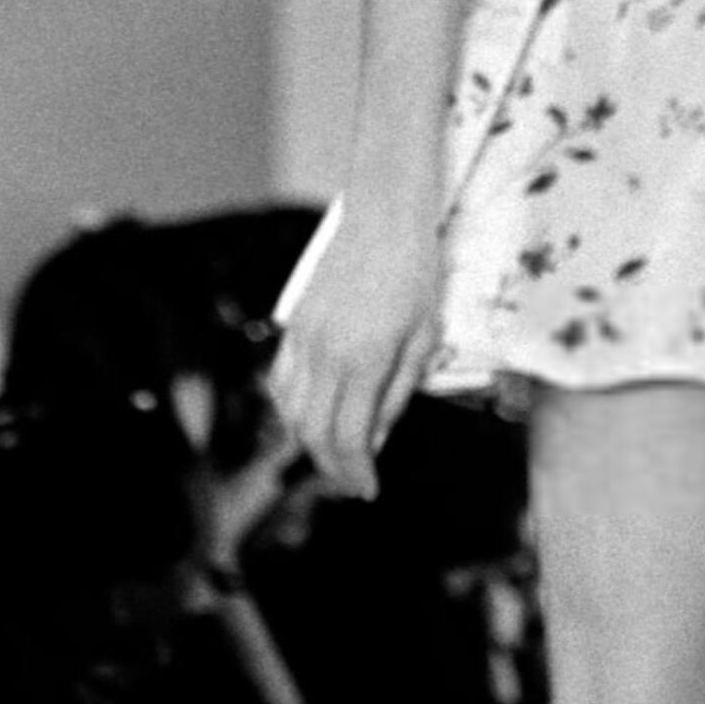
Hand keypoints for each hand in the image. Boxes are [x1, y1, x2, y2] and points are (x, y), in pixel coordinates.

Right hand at [266, 213, 443, 499]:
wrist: (384, 213)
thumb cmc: (416, 271)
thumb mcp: (424, 335)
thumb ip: (398, 391)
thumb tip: (378, 439)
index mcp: (363, 360)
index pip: (348, 438)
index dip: (357, 473)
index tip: (369, 489)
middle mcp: (324, 354)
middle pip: (314, 432)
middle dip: (332, 467)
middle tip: (354, 483)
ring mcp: (303, 337)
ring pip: (290, 410)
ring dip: (309, 442)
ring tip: (336, 456)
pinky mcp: (294, 323)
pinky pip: (280, 380)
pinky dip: (290, 409)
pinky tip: (309, 417)